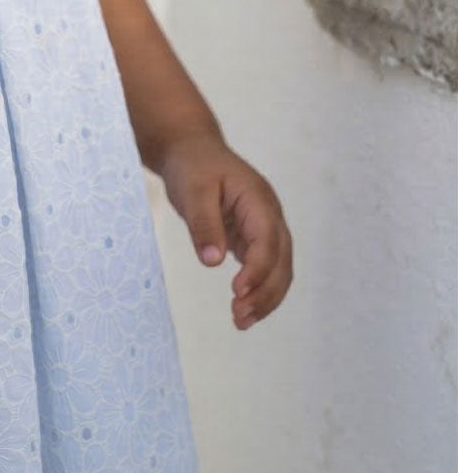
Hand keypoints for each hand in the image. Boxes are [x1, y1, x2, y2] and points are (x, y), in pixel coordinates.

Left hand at [157, 129, 293, 330]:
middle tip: (239, 317)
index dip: (257, 270)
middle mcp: (269, 216)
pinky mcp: (253, 238)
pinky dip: (258, 290)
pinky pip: (264, 268)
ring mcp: (265, 227)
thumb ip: (203, 224)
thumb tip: (213, 262)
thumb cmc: (192, 166)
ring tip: (241, 322)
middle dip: (265, 293)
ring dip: (265, 298)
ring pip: (278, 270)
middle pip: (281, 262)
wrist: (191, 150)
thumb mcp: (193, 190)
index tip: (237, 293)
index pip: (268, 242)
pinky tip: (243, 309)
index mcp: (259, 200)